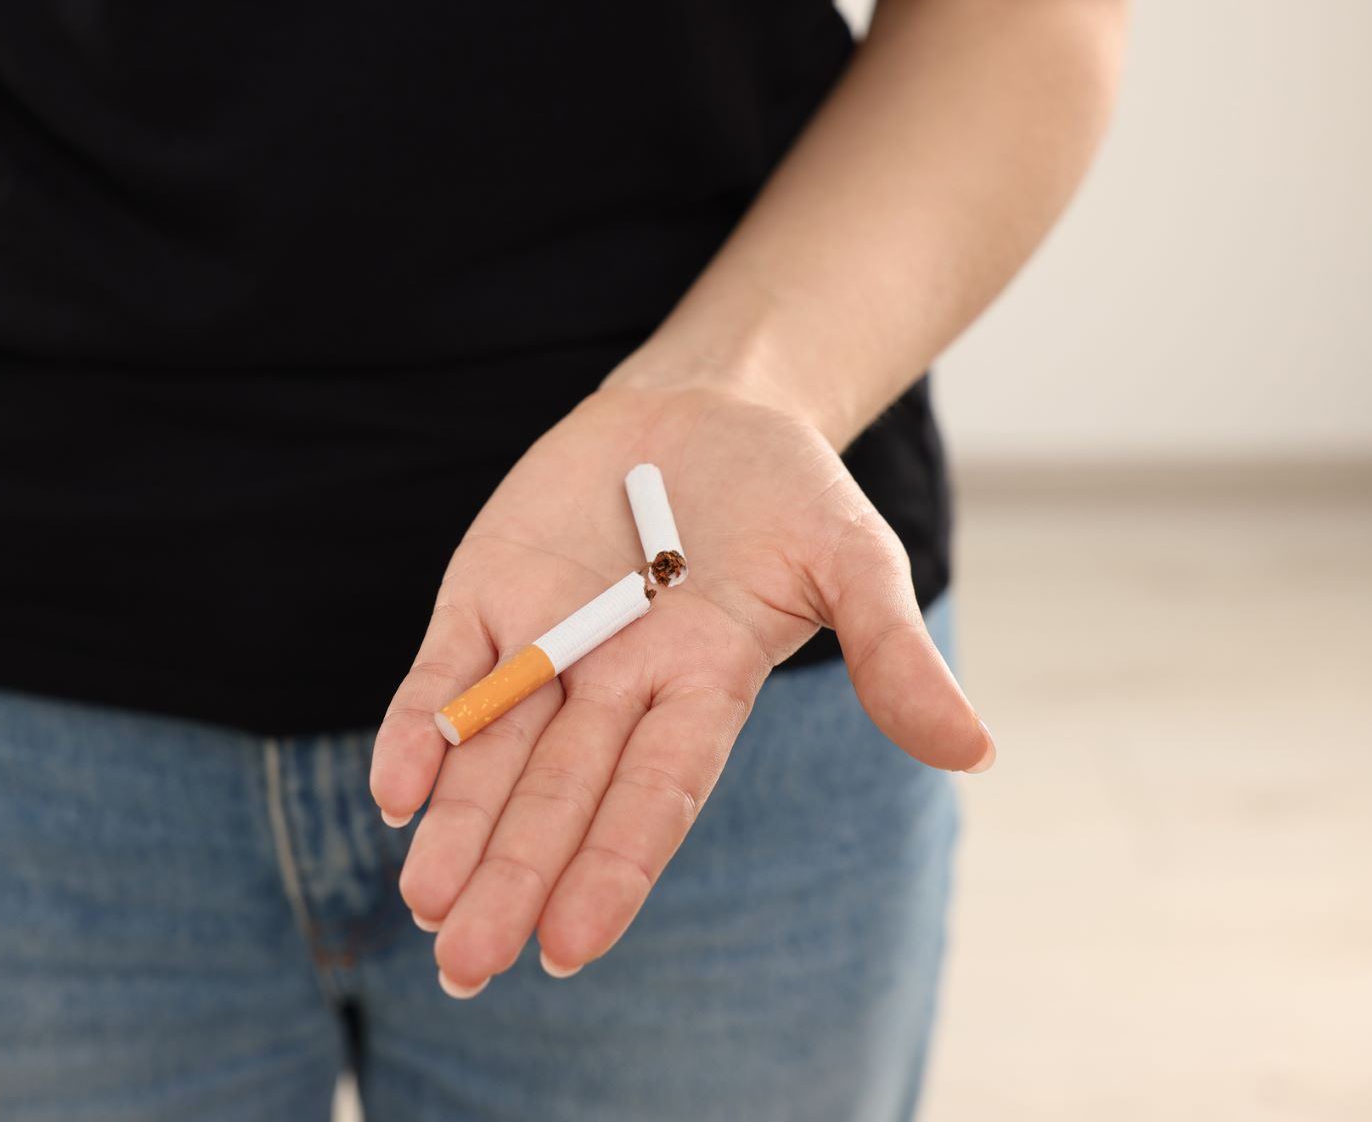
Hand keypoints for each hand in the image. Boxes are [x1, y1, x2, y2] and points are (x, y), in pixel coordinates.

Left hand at [370, 384, 992, 994]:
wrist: (707, 406)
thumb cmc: (788, 492)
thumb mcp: (853, 560)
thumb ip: (891, 654)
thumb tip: (975, 752)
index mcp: (701, 694)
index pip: (652, 797)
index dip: (611, 867)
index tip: (567, 947)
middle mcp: (614, 690)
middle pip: (556, 796)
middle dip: (512, 875)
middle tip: (465, 965)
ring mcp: (544, 645)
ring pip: (490, 752)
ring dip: (456, 826)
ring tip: (425, 905)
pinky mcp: (487, 596)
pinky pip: (444, 673)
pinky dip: (419, 727)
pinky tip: (395, 791)